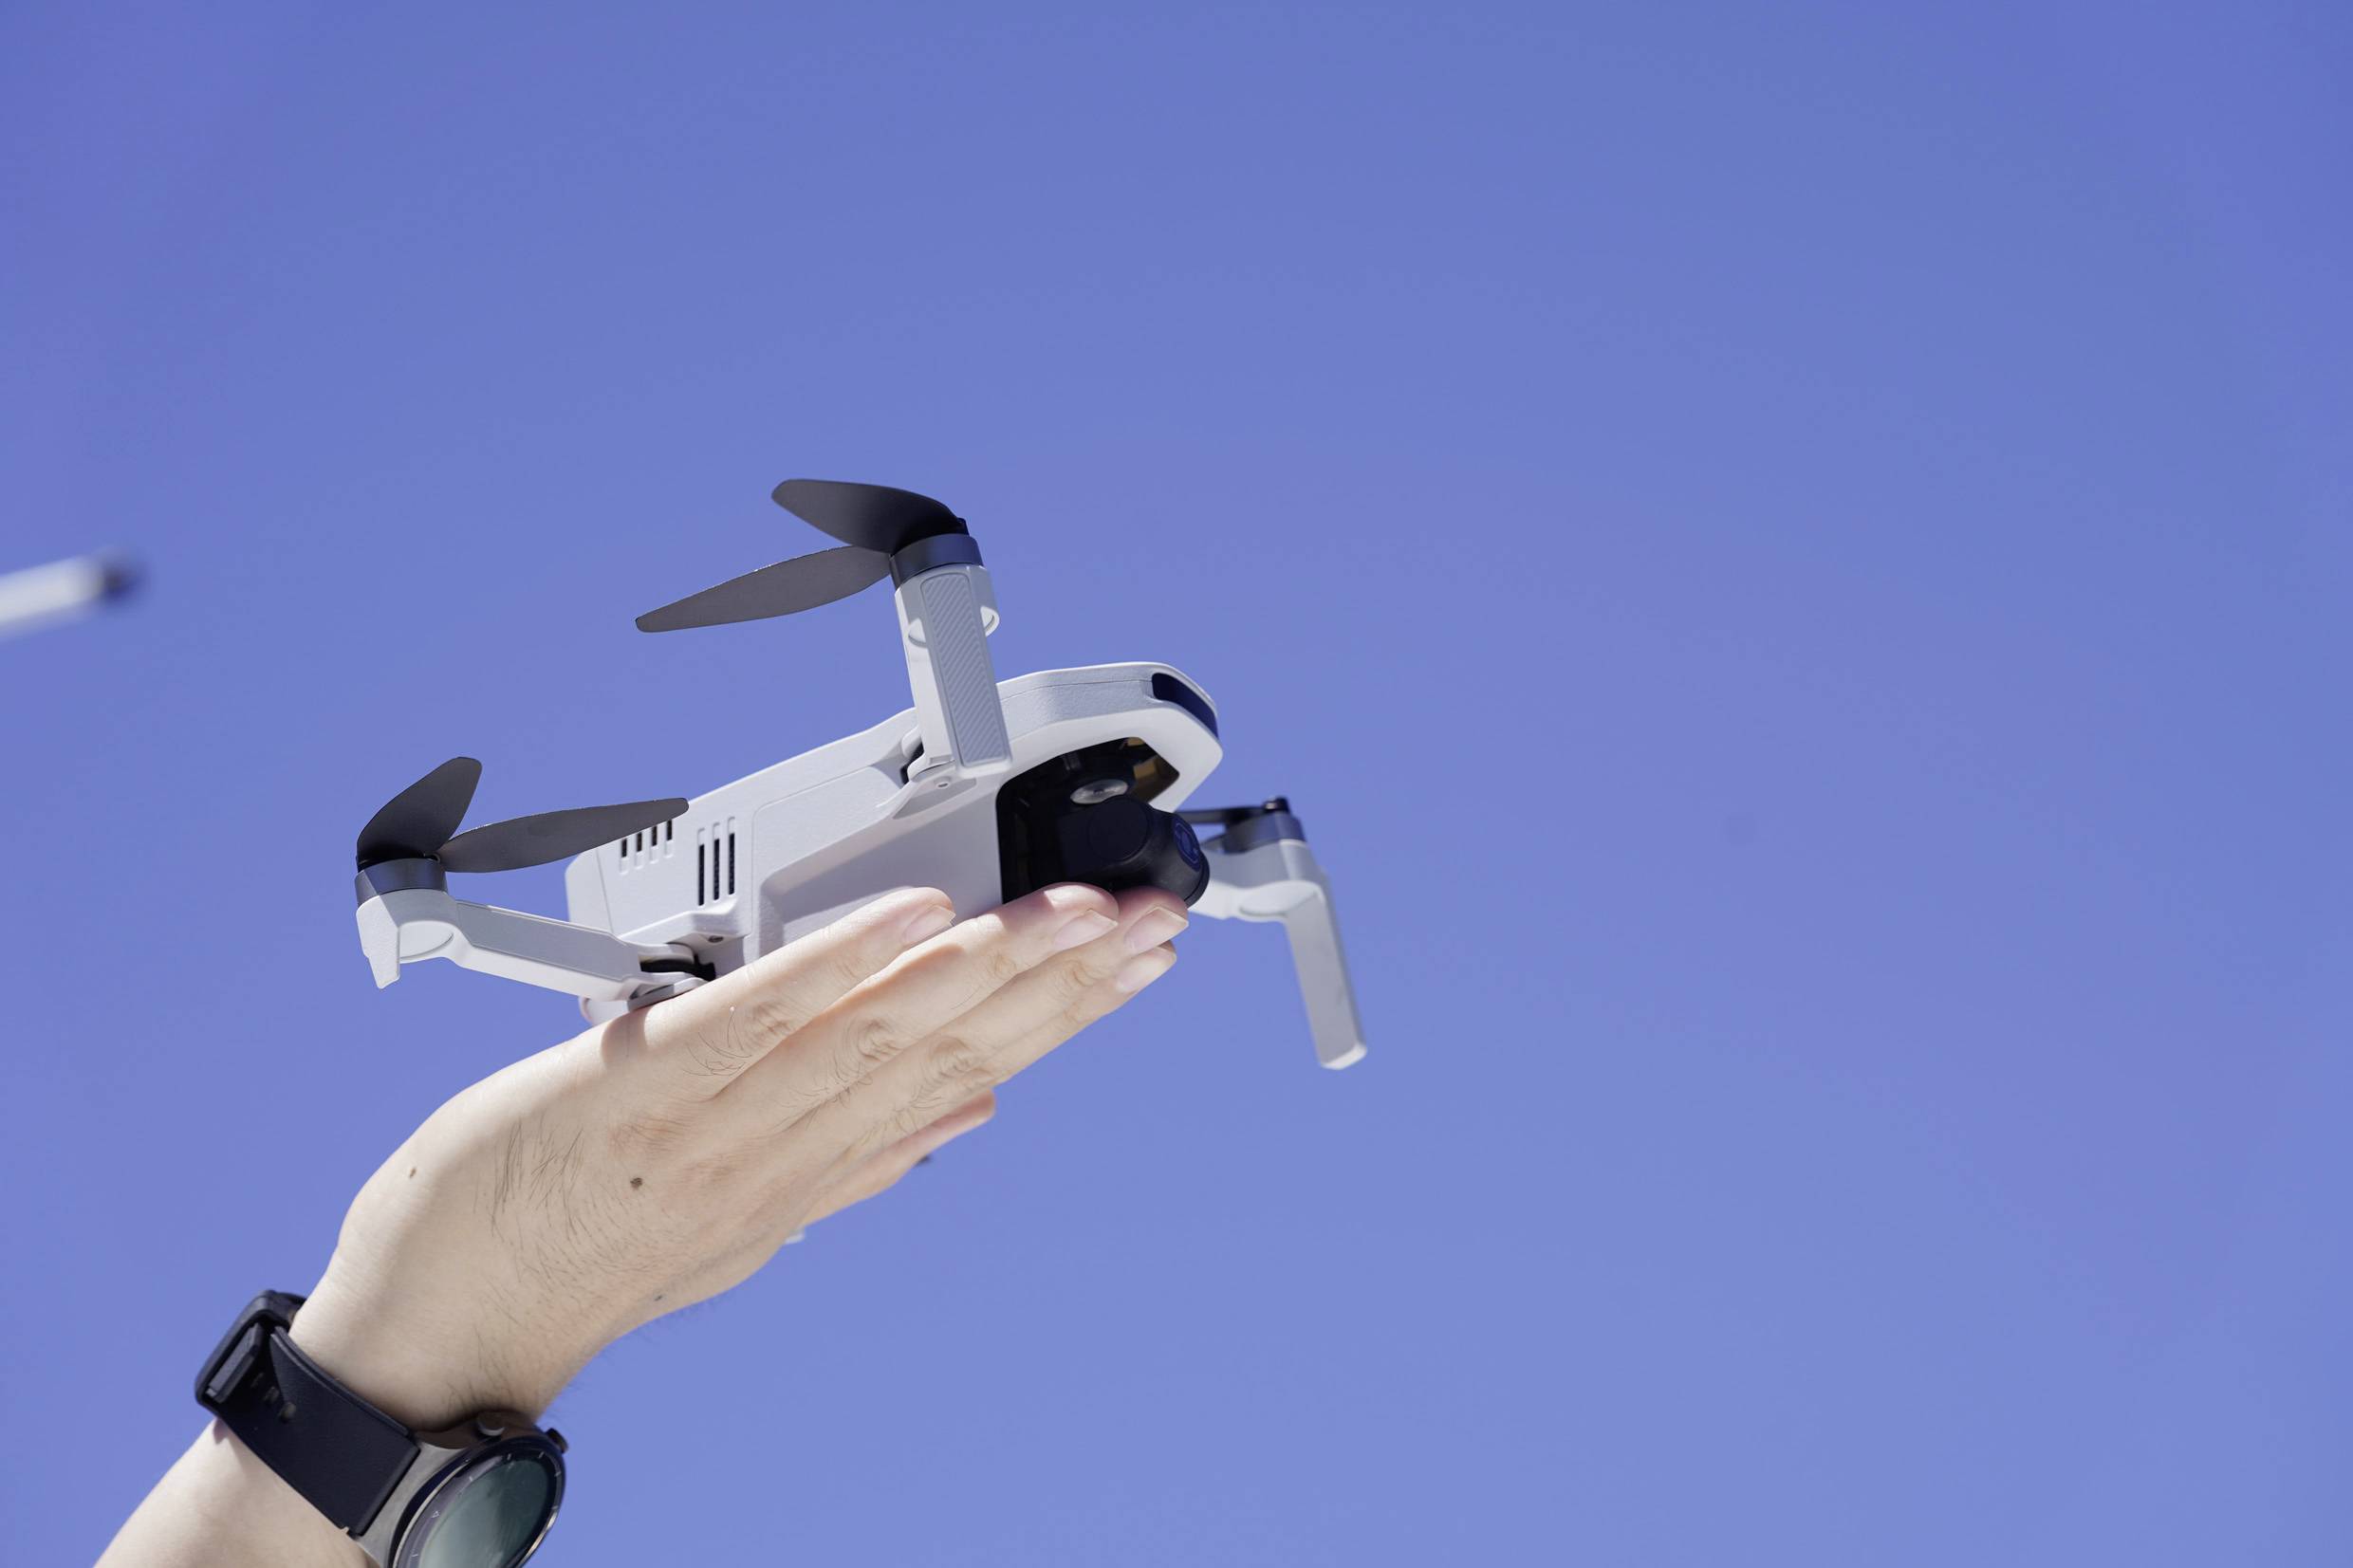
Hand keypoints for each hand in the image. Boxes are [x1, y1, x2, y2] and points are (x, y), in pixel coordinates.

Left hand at [288, 881, 1186, 1429]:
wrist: (444, 1328)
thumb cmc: (588, 1255)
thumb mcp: (747, 1224)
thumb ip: (859, 1164)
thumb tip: (965, 1112)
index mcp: (818, 1168)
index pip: (973, 1072)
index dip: (1069, 1013)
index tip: (1143, 957)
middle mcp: (785, 1148)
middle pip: (948, 1046)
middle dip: (1060, 975)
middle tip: (1150, 911)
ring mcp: (713, 1119)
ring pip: (876, 1031)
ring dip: (985, 964)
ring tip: (1070, 909)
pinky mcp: (630, 1083)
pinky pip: (751, 1016)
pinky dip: (839, 962)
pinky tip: (913, 916)